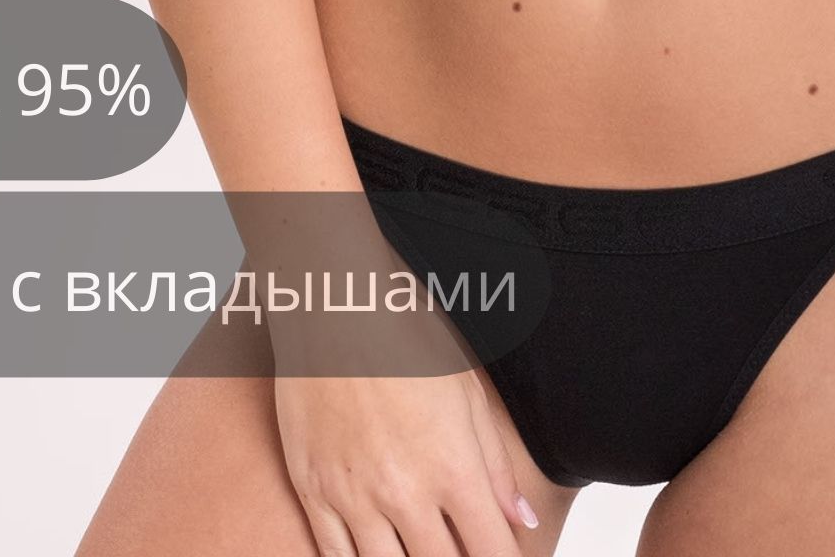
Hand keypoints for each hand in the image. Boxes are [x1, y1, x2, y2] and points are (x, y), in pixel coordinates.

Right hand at [270, 297, 538, 556]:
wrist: (333, 302)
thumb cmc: (404, 334)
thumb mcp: (467, 390)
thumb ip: (495, 464)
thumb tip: (521, 520)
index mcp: (452, 467)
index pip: (490, 553)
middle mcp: (404, 493)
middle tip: (459, 548)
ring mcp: (353, 495)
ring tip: (419, 549)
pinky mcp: (312, 489)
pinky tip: (376, 554)